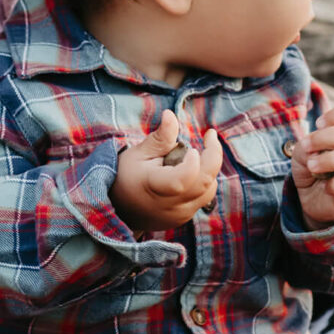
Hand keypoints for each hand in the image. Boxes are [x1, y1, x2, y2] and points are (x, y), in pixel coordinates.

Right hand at [110, 110, 223, 233]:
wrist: (119, 210)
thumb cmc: (127, 176)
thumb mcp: (138, 153)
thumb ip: (160, 137)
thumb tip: (170, 114)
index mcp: (155, 187)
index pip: (184, 179)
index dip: (193, 162)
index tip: (192, 147)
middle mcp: (170, 205)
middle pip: (205, 183)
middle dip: (213, 156)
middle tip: (210, 136)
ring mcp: (179, 214)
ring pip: (209, 190)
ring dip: (209, 169)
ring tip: (194, 154)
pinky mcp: (184, 218)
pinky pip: (204, 198)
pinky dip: (203, 181)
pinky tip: (190, 170)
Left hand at [292, 101, 333, 226]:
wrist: (314, 199)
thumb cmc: (312, 168)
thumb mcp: (303, 153)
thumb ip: (307, 147)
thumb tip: (314, 152)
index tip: (318, 124)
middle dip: (327, 138)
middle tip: (307, 146)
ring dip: (330, 160)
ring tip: (312, 165)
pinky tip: (325, 186)